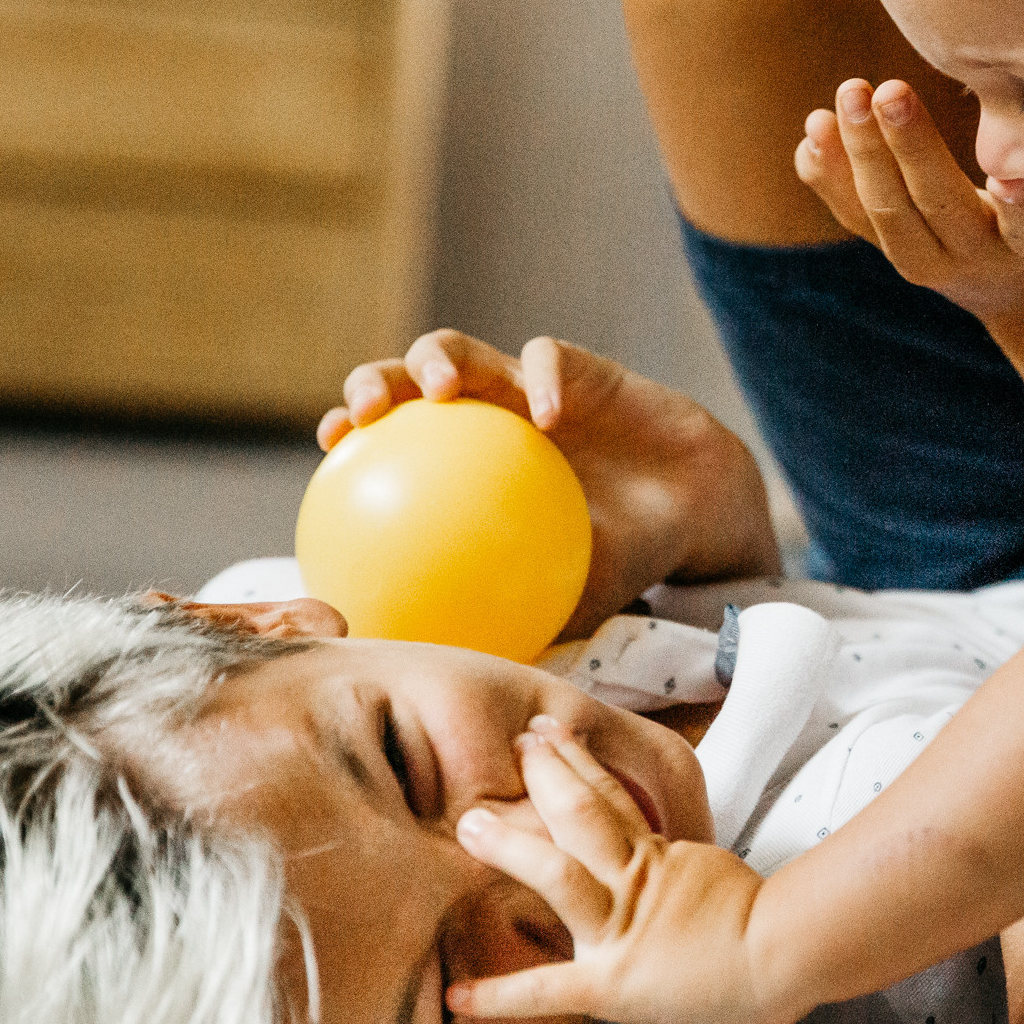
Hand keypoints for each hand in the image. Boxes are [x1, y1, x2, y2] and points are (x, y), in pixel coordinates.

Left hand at [319, 331, 779, 631]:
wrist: (692, 514)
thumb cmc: (617, 558)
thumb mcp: (558, 599)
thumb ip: (507, 622)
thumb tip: (446, 672)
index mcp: (462, 465)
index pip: (388, 440)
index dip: (350, 432)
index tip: (330, 447)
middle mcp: (484, 416)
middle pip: (406, 381)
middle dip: (374, 380)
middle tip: (364, 414)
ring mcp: (526, 386)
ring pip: (465, 351)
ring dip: (441, 359)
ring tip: (440, 388)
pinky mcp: (579, 368)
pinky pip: (552, 362)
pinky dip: (544, 382)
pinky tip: (548, 416)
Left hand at [448, 718, 799, 1023]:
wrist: (790, 956)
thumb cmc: (777, 933)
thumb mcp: (723, 886)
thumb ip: (686, 881)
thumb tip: (675, 883)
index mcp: (661, 860)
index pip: (613, 798)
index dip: (578, 762)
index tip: (549, 734)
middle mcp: (634, 885)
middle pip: (583, 813)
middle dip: (544, 776)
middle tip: (513, 747)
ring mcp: (620, 928)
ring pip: (560, 872)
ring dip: (512, 846)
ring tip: (470, 824)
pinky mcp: (612, 980)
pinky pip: (549, 988)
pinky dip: (502, 994)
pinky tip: (459, 995)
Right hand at [796, 79, 1023, 322]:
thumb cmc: (962, 240)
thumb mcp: (906, 227)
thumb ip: (851, 189)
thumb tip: (808, 136)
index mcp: (922, 253)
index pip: (883, 206)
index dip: (859, 158)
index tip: (842, 98)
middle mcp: (974, 256)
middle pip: (937, 207)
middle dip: (908, 150)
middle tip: (884, 90)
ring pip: (1020, 232)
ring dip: (1011, 207)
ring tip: (997, 173)